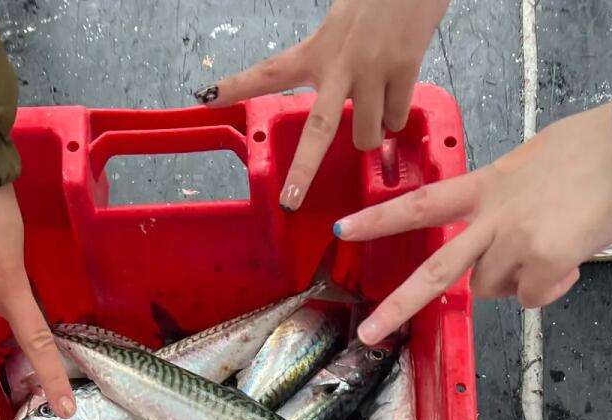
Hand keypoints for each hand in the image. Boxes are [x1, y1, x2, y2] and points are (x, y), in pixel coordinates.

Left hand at [198, 0, 448, 209]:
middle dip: (304, 170)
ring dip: (374, 132)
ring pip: (368, 135)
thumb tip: (346, 104)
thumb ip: (333, 65)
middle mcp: (340, 64)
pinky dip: (398, 115)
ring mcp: (372, 70)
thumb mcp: (342, 27)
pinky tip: (399, 85)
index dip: (238, 85)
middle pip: (318, 129)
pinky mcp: (403, 70)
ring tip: (381, 103)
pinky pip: (397, 120)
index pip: (271, 71)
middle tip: (291, 200)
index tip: (207, 96)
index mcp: (318, 50)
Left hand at [335, 103, 611, 339]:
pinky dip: (551, 287)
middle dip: (398, 305)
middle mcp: (493, 217)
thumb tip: (505, 242)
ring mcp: (516, 243)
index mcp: (488, 185)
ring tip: (551, 250)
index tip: (345, 229)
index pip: (423, 202)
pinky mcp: (544, 263)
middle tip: (369, 334)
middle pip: (436, 269)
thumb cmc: (596, 152)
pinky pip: (533, 298)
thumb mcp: (532, 165)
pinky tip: (572, 259)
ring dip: (514, 282)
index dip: (381, 217)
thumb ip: (506, 199)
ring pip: (492, 291)